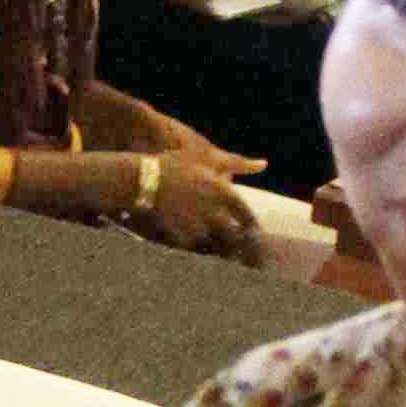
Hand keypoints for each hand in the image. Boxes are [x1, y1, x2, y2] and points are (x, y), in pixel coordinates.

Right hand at [142, 159, 262, 256]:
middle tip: (241, 250)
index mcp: (222, 192)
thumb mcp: (206, 156)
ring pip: (215, 242)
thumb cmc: (174, 163)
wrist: (141, 179)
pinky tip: (193, 244)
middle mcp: (213, 211)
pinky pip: (193, 246)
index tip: (253, 232)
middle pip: (234, 235)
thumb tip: (263, 164)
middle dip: (239, 243)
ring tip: (218, 249)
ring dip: (217, 245)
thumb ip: (237, 162)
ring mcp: (196, 225)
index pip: (247, 216)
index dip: (253, 226)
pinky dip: (195, 246)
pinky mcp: (180, 235)